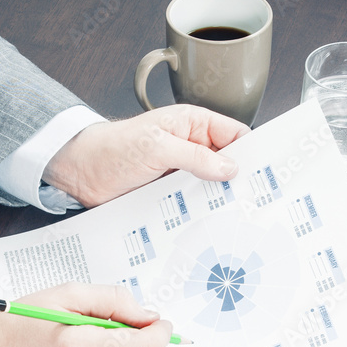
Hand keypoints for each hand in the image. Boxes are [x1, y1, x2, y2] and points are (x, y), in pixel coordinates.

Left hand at [42, 104, 249, 206]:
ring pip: (211, 186)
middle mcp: (190, 147)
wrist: (80, 172)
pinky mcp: (170, 193)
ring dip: (219, 199)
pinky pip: (192, 202)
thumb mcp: (158, 147)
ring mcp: (181, 171)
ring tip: (236, 216)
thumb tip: (229, 167)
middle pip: (227, 164)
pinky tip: (209, 222)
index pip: (235, 134)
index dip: (251, 152)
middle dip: (239, 180)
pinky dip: (200, 211)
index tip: (265, 172)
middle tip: (255, 200)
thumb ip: (196, 157)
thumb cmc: (112, 148)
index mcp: (192, 124)